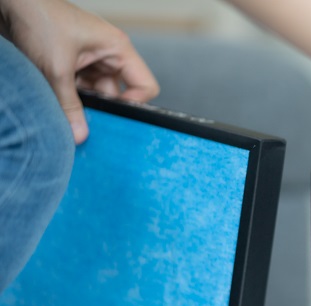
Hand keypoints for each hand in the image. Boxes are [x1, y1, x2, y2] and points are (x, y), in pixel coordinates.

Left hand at [0, 0, 158, 142]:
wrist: (13, 2)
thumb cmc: (40, 18)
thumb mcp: (57, 68)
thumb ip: (70, 105)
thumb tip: (80, 134)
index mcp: (117, 49)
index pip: (145, 86)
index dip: (134, 105)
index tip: (115, 118)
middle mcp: (109, 54)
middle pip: (116, 94)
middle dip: (101, 109)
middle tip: (83, 121)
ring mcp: (92, 59)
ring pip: (96, 93)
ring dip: (81, 103)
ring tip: (64, 108)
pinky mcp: (75, 63)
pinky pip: (81, 88)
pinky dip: (70, 96)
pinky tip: (57, 100)